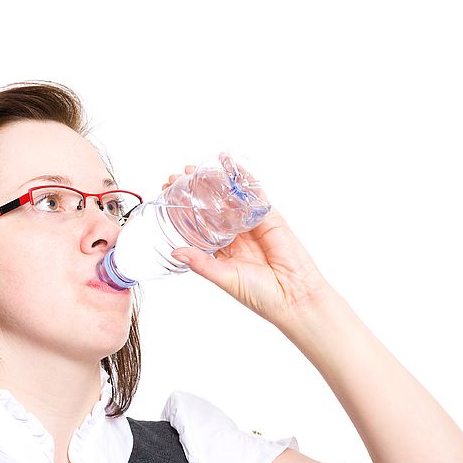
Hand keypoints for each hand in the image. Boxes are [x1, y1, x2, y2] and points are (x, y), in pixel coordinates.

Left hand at [164, 159, 331, 325]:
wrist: (293, 297)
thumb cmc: (260, 295)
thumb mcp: (224, 277)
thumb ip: (202, 263)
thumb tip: (175, 251)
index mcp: (222, 251)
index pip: (199, 225)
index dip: (184, 210)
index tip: (169, 197)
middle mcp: (236, 235)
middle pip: (212, 208)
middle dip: (195, 192)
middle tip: (177, 177)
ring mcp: (252, 224)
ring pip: (231, 198)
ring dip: (214, 182)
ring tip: (195, 169)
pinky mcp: (269, 217)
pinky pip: (254, 194)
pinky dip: (243, 178)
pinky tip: (229, 165)